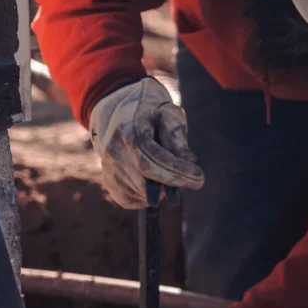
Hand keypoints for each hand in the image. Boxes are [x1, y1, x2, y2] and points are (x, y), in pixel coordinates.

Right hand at [89, 77, 203, 207]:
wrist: (114, 107)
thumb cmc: (148, 109)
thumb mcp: (167, 112)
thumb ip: (177, 135)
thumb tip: (188, 162)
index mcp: (128, 131)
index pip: (152, 161)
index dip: (176, 173)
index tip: (200, 178)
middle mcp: (113, 151)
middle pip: (145, 180)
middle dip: (172, 183)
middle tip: (192, 178)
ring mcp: (107, 168)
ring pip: (139, 193)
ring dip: (161, 190)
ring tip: (172, 172)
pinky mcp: (108, 180)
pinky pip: (129, 200)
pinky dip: (147, 198)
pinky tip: (157, 183)